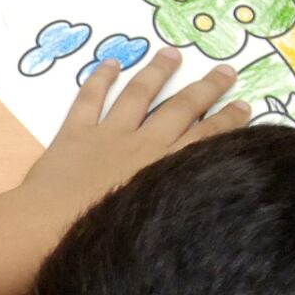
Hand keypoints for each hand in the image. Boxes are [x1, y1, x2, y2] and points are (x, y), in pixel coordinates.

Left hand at [15, 47, 245, 221]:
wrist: (50, 230)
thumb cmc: (100, 239)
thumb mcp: (154, 228)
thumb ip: (175, 206)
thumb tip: (197, 200)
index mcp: (163, 170)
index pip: (204, 139)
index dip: (227, 121)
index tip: (244, 105)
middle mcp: (142, 146)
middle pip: (181, 109)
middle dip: (206, 88)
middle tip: (225, 71)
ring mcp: (108, 135)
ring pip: (139, 94)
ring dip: (157, 72)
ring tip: (172, 54)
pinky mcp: (75, 133)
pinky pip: (90, 99)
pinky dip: (100, 79)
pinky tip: (110, 63)